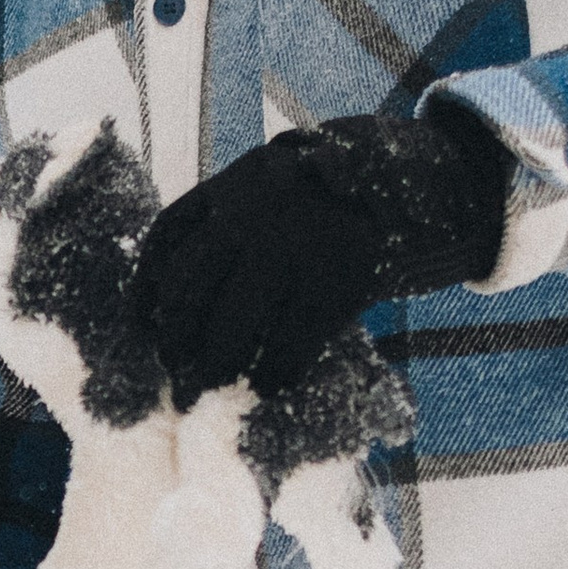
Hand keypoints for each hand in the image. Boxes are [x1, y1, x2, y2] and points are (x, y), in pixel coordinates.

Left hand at [126, 105, 513, 408]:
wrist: (425, 178)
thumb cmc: (344, 194)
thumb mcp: (283, 182)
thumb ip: (240, 220)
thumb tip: (190, 298)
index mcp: (236, 183)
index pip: (168, 239)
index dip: (146, 289)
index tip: (142, 327)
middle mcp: (254, 211)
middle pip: (189, 290)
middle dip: (177, 340)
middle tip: (176, 374)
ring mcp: (294, 245)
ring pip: (232, 325)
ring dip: (217, 368)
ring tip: (212, 389)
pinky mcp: (336, 279)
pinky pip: (289, 343)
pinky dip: (274, 375)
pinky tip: (271, 387)